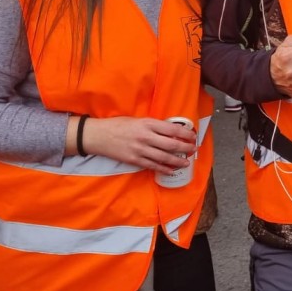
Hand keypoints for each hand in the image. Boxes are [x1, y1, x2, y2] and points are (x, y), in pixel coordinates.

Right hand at [78, 116, 196, 173]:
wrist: (98, 135)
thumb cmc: (119, 125)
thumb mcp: (138, 120)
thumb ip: (154, 125)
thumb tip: (171, 130)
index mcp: (148, 124)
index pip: (172, 129)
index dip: (186, 134)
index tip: (193, 136)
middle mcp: (146, 137)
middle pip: (171, 144)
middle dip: (185, 148)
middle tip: (193, 150)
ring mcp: (140, 150)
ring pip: (164, 158)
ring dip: (177, 161)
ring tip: (186, 163)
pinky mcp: (134, 160)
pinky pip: (153, 166)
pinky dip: (164, 169)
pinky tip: (172, 170)